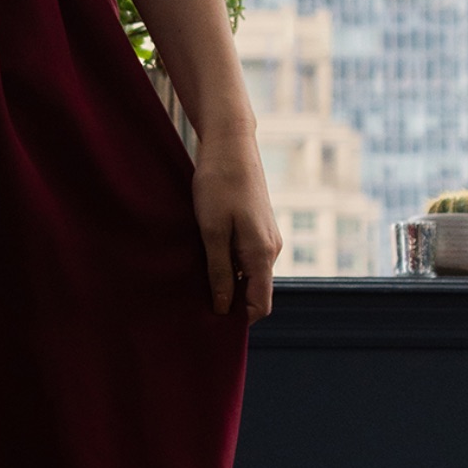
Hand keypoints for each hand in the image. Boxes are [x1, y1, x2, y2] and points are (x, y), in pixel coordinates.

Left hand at [191, 134, 280, 321]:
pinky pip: (246, 257)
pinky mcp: (258, 226)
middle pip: (255, 291)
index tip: (211, 323)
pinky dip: (229, 263)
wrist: (231, 144)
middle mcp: (271, 249)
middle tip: (196, 302)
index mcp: (262, 254)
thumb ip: (219, 271)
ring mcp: (267, 237)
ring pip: (249, 273)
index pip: (260, 305)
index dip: (239, 319)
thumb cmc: (218, 185)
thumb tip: (223, 308)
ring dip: (228, 280)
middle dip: (230, 301)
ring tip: (197, 278)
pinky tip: (206, 256)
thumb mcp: (211, 231)